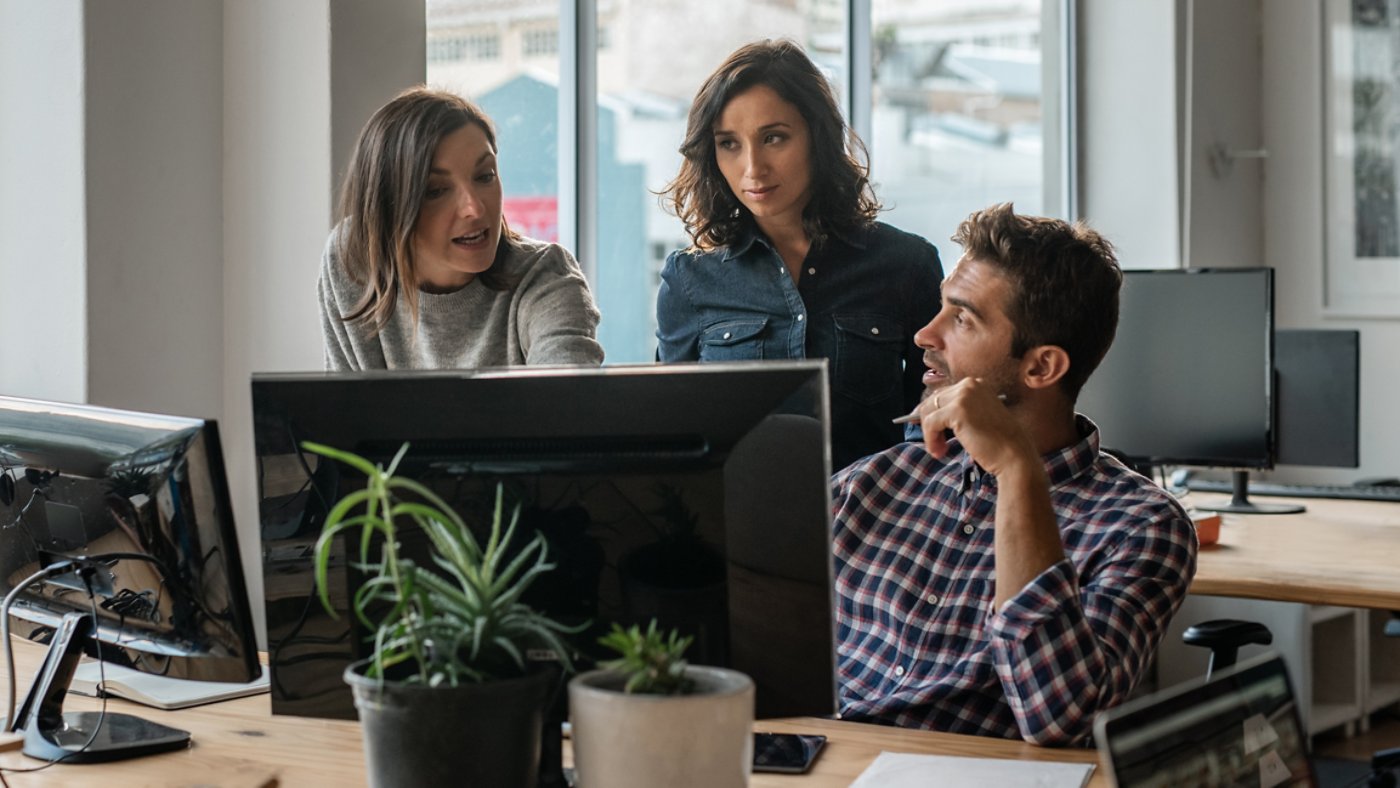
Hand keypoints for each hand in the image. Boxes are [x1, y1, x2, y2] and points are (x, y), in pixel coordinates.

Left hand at [919, 378, 1036, 475]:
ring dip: (929, 433)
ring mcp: (963, 395)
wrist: (1014, 455)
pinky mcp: (956, 410)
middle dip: (929, 423)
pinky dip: (930, 439)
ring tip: (939, 450)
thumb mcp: (977, 416)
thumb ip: (958, 409)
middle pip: (933, 400)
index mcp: (976, 383)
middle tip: (936, 444)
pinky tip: (939, 451)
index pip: (943, 394)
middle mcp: (970, 384)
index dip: (933, 413)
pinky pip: (930, 422)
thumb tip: (926, 411)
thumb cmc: (998, 441)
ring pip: (928, 411)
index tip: (932, 431)